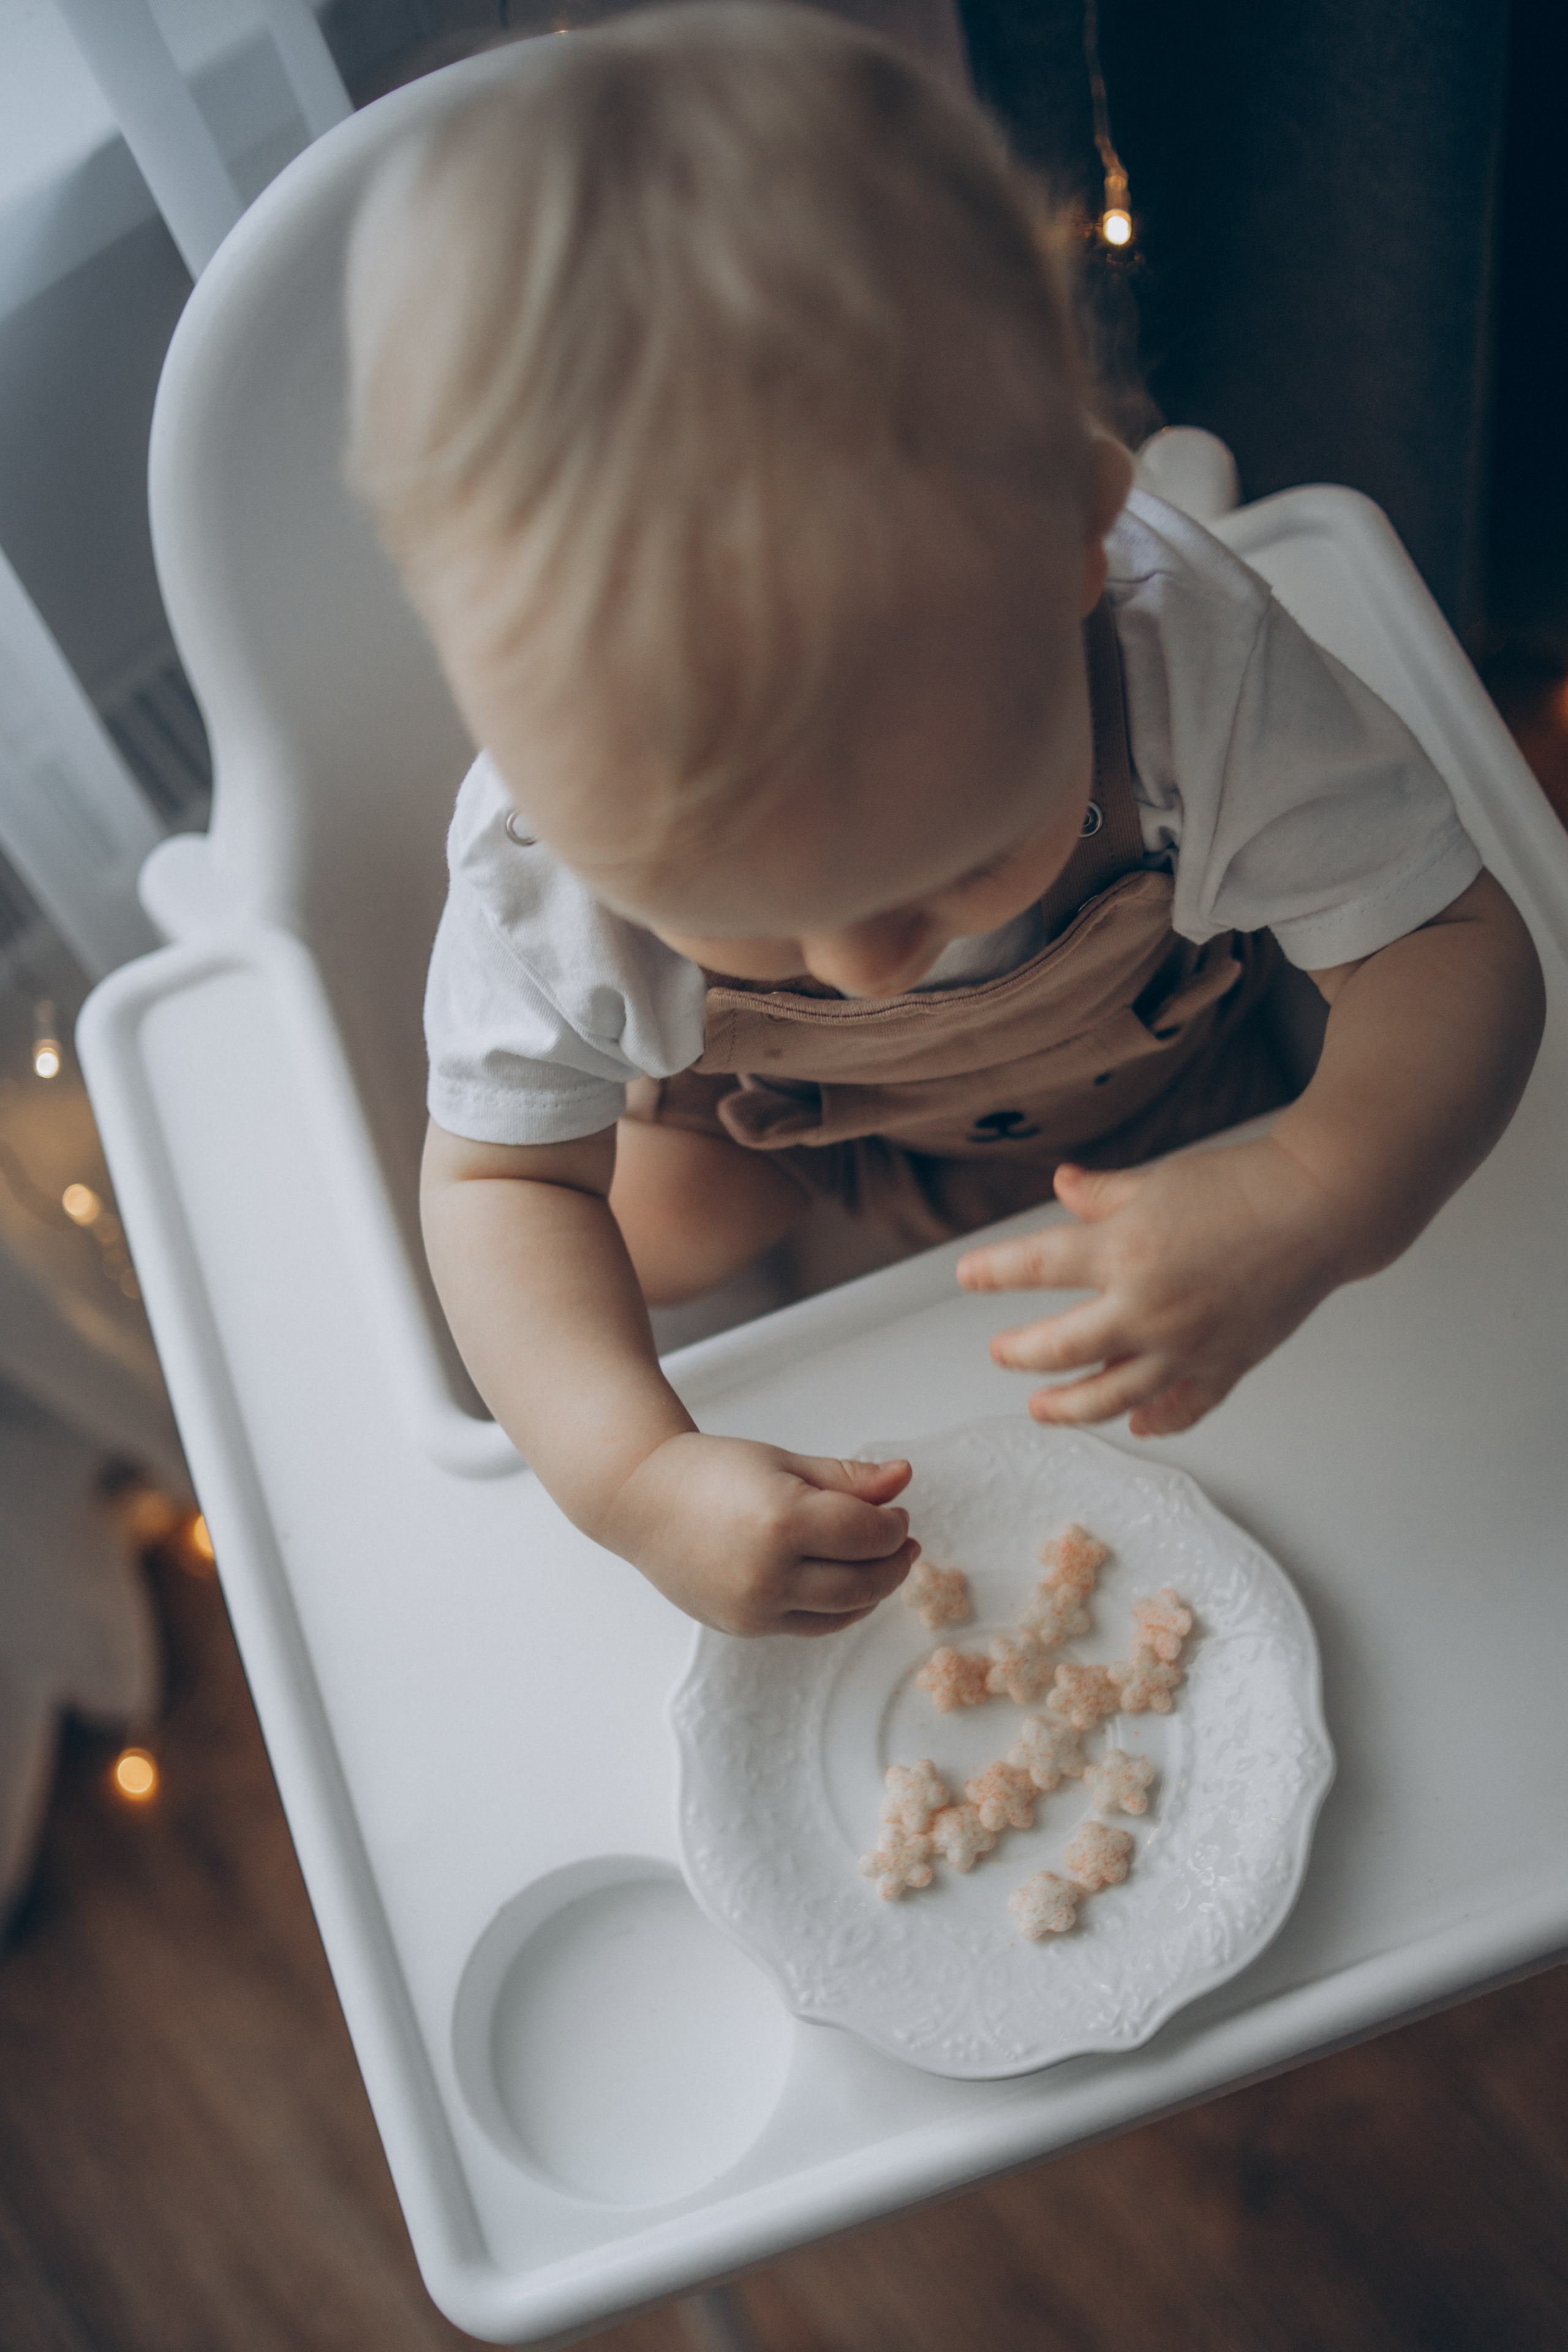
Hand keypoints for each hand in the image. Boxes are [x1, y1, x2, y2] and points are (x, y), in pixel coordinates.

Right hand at [601, 1434, 918, 1636]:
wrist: (642, 1501)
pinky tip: (845, 1583)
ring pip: (843, 1612)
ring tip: (880, 1563)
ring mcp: (755, 1607)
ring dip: (874, 1590)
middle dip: (893, 1562)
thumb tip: (904, 1477)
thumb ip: (847, 1478)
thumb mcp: (783, 1462)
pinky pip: (811, 1626)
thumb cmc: (711, 1472)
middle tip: (901, 1541)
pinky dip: (839, 1608)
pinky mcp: (745, 1627)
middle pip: (863, 1582)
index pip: (867, 1535)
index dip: (893, 1526)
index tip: (896, 1513)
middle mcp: (768, 1572)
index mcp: (782, 1520)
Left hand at [957, 1138, 1351, 1437]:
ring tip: (1041, 1408)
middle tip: (1000, 1353)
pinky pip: (1181, 1408)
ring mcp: (1185, 1345)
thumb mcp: (1156, 1179)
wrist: (1321, 1207)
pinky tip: (1137, 1424)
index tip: (965, 1277)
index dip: (992, 1273)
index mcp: (1122, 1250)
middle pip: (1058, 1349)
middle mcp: (1146, 1307)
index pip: (1034, 1267)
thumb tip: (1061, 1184)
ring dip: (1068, 1407)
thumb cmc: (1240, 1184)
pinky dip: (1156, 1421)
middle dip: (1019, 1354)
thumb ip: (1102, 1193)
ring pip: (1110, 1396)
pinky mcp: (1224, 1364)